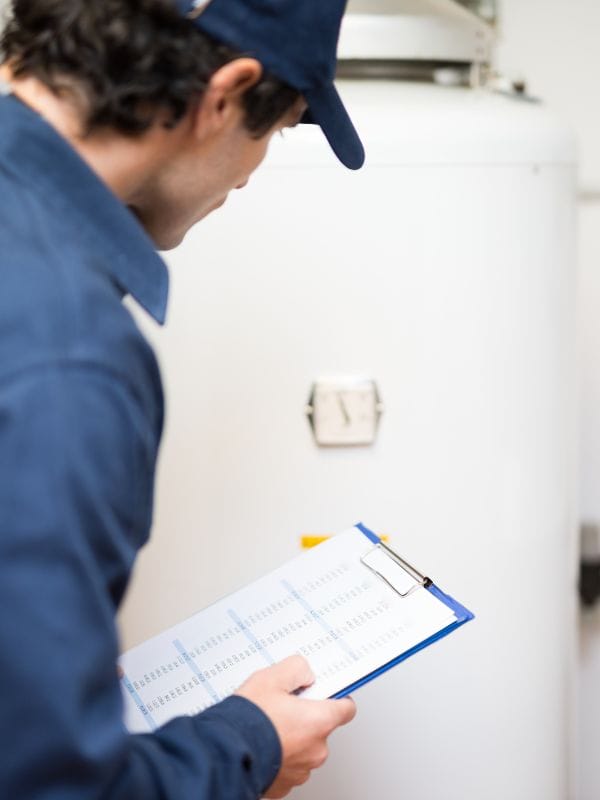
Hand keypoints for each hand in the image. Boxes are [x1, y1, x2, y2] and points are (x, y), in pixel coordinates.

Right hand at [235, 655, 355, 798]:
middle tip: (282, 707)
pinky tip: (263, 744)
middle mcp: (316, 750)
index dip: (335, 697)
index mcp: (320, 722)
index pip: (346, 708)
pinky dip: (279, 755)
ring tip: (268, 726)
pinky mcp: (284, 785)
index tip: (325, 693)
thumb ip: (297, 669)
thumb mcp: (272, 677)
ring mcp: (301, 770)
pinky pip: (288, 765)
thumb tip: (305, 673)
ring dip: (291, 738)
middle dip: (305, 717)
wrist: (225, 752)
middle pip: (321, 728)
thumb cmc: (248, 719)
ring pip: (304, 748)